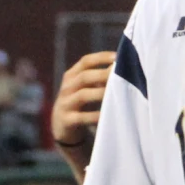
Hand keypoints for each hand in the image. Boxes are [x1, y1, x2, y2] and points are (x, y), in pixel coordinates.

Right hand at [51, 50, 113, 175]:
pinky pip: (81, 117)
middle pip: (84, 77)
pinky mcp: (66, 121)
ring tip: (115, 93)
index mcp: (71, 75)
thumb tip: (123, 66)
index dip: (101, 57)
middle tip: (121, 75)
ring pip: (82, 95)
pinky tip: (106, 115)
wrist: (61, 127)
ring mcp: (64, 104)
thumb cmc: (79, 103)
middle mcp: (66, 87)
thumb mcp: (85, 88)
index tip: (118, 57)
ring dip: (100, 93)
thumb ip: (99, 77)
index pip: (85, 61)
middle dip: (103, 74)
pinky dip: (94, 116)